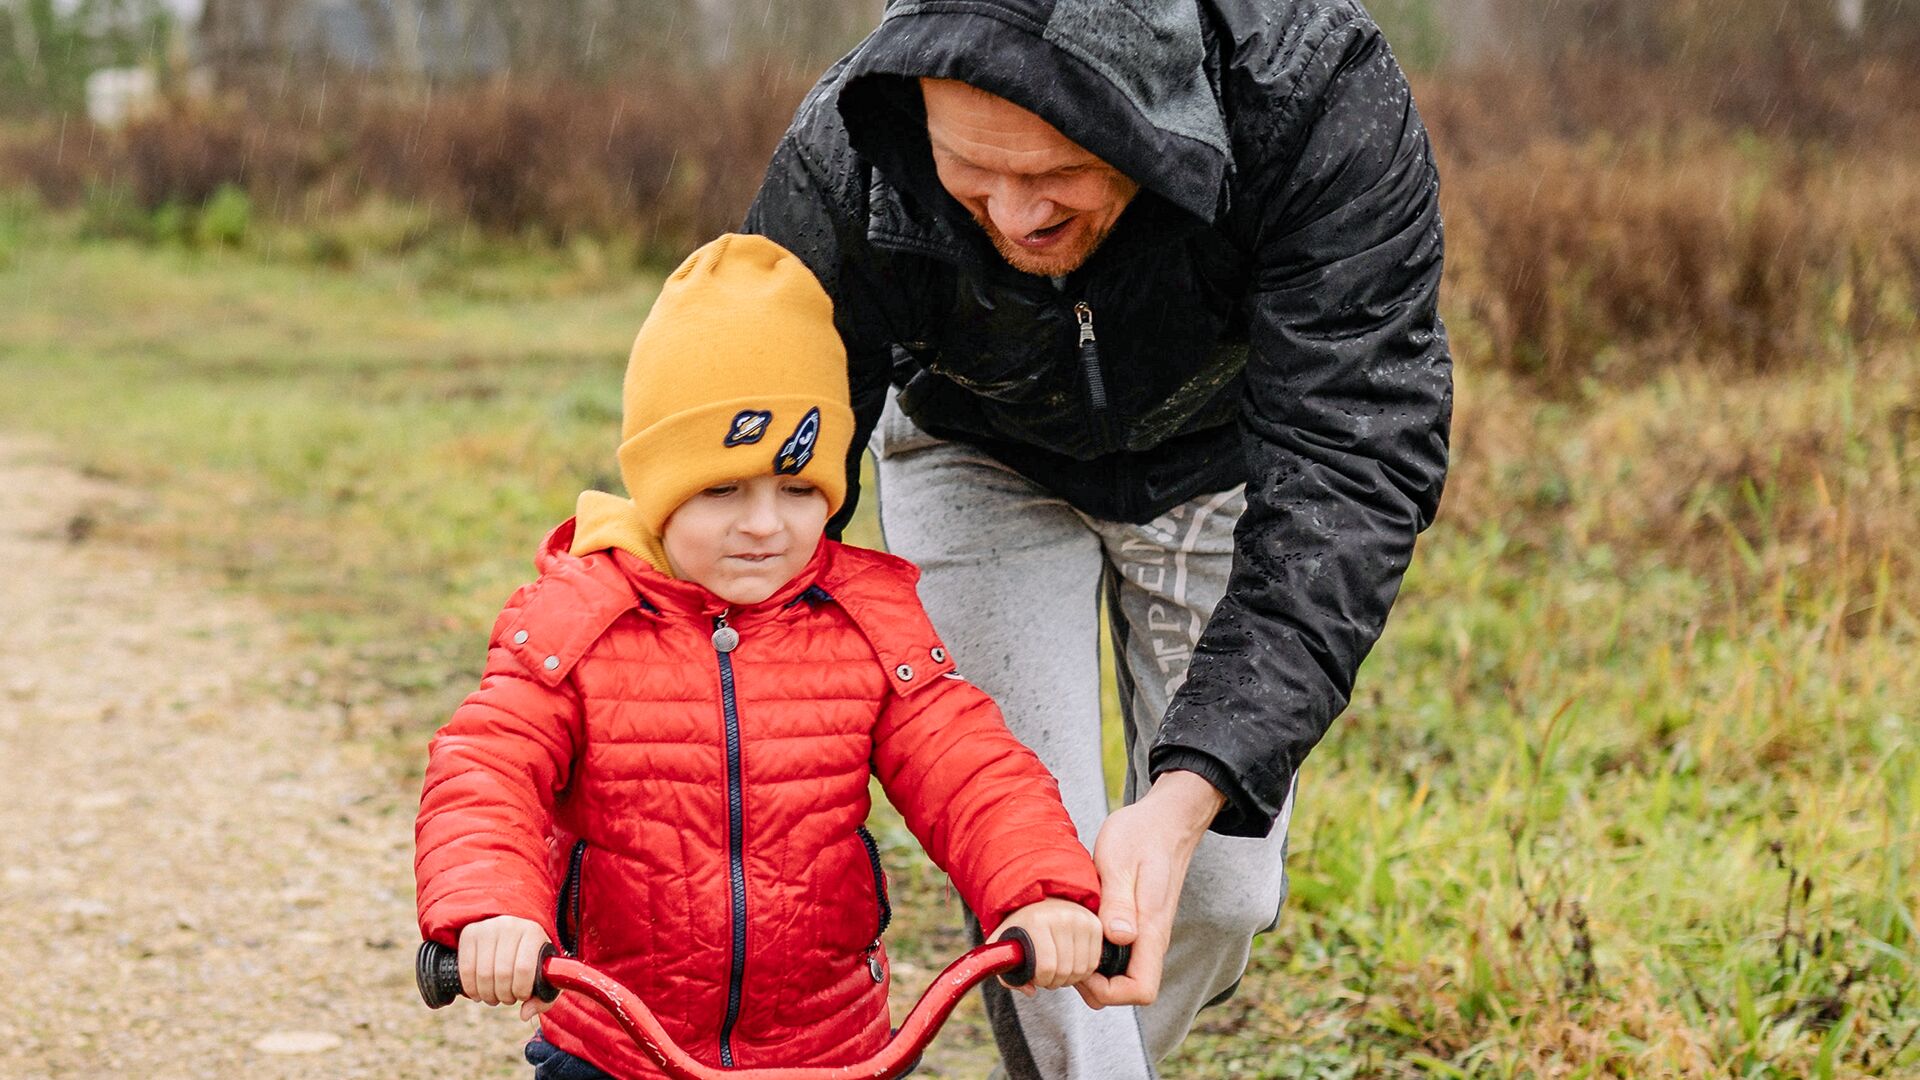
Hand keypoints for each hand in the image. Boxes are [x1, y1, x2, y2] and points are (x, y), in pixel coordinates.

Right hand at [457, 915, 556, 1019]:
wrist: (514, 930)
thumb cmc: (531, 955)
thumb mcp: (544, 972)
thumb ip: (543, 997)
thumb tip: (525, 1014)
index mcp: (533, 932)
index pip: (524, 969)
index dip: (521, 990)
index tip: (522, 996)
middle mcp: (509, 926)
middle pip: (502, 973)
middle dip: (504, 995)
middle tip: (507, 999)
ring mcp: (487, 927)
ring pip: (483, 974)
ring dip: (488, 995)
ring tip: (494, 997)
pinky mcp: (469, 933)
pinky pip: (466, 969)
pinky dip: (471, 988)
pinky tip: (478, 993)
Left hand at [991, 898, 1102, 995]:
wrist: (1039, 901)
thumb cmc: (1020, 926)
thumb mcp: (1004, 945)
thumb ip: (1006, 973)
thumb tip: (1031, 991)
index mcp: (1037, 920)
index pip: (1046, 967)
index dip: (1040, 980)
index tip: (1035, 976)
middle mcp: (1062, 916)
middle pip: (1065, 970)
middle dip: (1054, 981)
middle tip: (1047, 976)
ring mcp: (1081, 919)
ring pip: (1081, 969)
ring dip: (1069, 978)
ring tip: (1058, 971)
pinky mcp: (1094, 924)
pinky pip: (1093, 962)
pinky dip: (1082, 970)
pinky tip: (1071, 964)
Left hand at [1077, 771, 1224, 1008]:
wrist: (1165, 818)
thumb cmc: (1142, 834)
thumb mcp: (1120, 861)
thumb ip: (1119, 901)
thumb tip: (1119, 938)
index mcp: (1151, 928)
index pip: (1141, 990)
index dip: (1108, 991)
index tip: (1082, 968)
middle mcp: (1153, 937)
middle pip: (1130, 990)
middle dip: (1095, 986)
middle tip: (1066, 955)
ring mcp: (1147, 932)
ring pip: (1124, 974)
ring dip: (1096, 970)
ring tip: (1069, 942)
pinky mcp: (1139, 923)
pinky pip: (1122, 954)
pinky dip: (1099, 953)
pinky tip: (1080, 930)